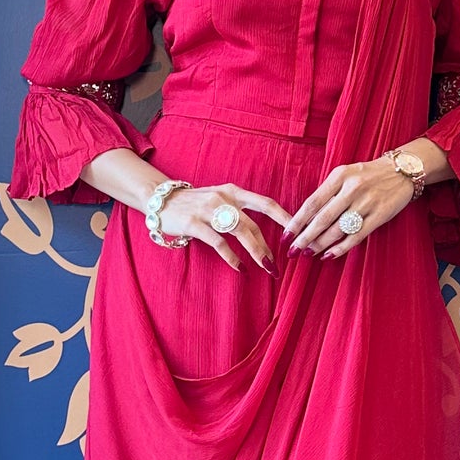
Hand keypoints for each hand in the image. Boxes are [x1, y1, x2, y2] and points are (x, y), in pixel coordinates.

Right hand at [157, 182, 288, 271]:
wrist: (160, 200)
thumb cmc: (194, 203)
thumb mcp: (219, 198)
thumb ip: (239, 209)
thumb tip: (262, 231)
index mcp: (233, 192)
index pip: (265, 203)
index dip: (283, 217)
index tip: (298, 231)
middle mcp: (223, 199)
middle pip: (254, 224)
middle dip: (268, 246)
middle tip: (278, 264)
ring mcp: (208, 210)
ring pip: (240, 232)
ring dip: (256, 252)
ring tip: (266, 267)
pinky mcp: (194, 223)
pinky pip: (219, 242)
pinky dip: (232, 257)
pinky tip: (240, 267)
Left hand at [284, 159, 415, 259]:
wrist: (403, 170)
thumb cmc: (368, 175)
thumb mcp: (345, 174)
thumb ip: (328, 192)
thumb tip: (306, 219)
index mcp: (339, 176)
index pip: (312, 202)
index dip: (296, 221)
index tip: (285, 235)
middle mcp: (352, 188)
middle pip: (322, 218)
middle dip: (305, 237)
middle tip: (292, 251)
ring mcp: (367, 202)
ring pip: (338, 229)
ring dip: (321, 244)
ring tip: (308, 254)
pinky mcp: (380, 215)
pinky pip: (357, 236)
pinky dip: (341, 248)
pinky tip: (329, 255)